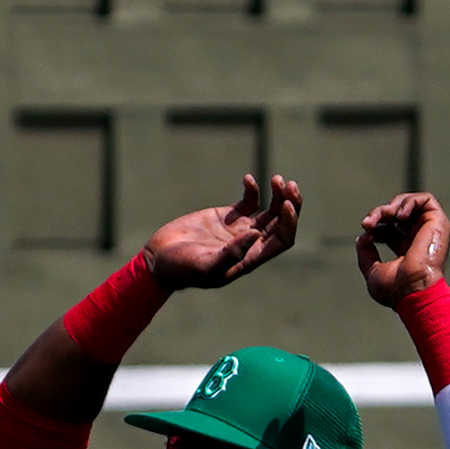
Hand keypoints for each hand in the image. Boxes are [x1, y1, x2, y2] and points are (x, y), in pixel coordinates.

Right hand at [142, 175, 299, 292]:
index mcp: (250, 258)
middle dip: (290, 204)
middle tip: (289, 185)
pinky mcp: (227, 217)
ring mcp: (239, 229)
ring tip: (279, 179)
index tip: (287, 204)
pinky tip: (248, 179)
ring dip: (278, 195)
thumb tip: (256, 235)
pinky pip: (249, 201)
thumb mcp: (205, 265)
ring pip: (269, 211)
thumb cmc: (181, 269)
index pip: (282, 240)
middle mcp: (250, 243)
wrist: (159, 259)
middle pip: (281, 223)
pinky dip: (252, 189)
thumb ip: (231, 254)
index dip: (289, 222)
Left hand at [356, 193, 449, 303]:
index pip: (388, 228)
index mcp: (406, 251)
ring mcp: (429, 230)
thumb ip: (366, 253)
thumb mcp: (373, 271)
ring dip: (394, 204)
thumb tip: (362, 237)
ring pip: (411, 203)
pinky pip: (426, 199)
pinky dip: (409, 201)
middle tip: (369, 222)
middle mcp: (419, 239)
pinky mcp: (439, 223)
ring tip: (386, 214)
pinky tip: (399, 214)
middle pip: (397, 214)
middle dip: (380, 212)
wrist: (414, 290)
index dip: (375, 225)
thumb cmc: (396, 290)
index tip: (366, 230)